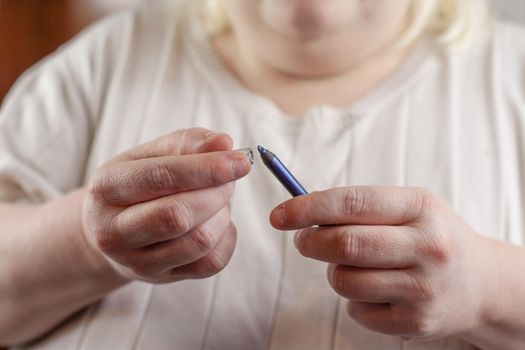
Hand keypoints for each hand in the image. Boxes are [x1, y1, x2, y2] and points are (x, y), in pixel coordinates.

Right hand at [82, 128, 251, 282]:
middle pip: (179, 215)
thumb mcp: (152, 154)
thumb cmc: (138, 184)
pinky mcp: (162, 278)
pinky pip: (211, 263)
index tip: (241, 162)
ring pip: (199, 242)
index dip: (207, 169)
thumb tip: (224, 142)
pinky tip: (217, 223)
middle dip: (216, 193)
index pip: (162, 178)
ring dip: (222, 215)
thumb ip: (188, 143)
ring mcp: (137, 261)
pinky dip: (226, 238)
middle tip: (228, 180)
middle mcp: (113, 231)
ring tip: (218, 200)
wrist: (112, 230)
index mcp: (106, 188)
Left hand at [270, 186, 493, 339]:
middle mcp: (427, 247)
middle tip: (303, 240)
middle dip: (310, 242)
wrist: (479, 283)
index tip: (280, 215)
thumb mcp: (409, 207)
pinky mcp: (416, 322)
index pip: (353, 203)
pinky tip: (376, 290)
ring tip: (354, 266)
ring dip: (334, 272)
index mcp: (421, 207)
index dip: (309, 208)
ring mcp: (423, 288)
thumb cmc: (430, 237)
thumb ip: (360, 207)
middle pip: (345, 245)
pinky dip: (353, 299)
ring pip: (344, 280)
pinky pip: (356, 311)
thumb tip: (301, 214)